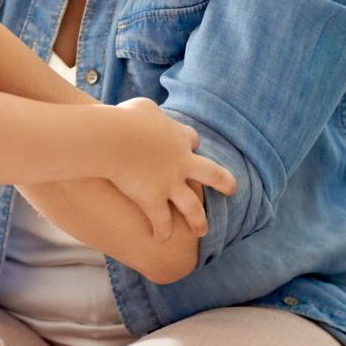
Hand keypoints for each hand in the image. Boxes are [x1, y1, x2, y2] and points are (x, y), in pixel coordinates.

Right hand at [105, 98, 237, 240]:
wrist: (113, 139)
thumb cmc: (123, 119)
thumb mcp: (141, 107)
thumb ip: (150, 112)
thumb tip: (145, 115)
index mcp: (179, 137)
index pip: (192, 140)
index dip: (190, 145)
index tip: (188, 149)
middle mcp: (182, 162)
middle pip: (212, 174)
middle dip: (224, 182)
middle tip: (232, 190)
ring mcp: (170, 183)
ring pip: (192, 206)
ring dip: (198, 220)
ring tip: (202, 230)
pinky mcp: (153, 200)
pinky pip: (161, 220)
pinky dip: (161, 231)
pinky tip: (160, 239)